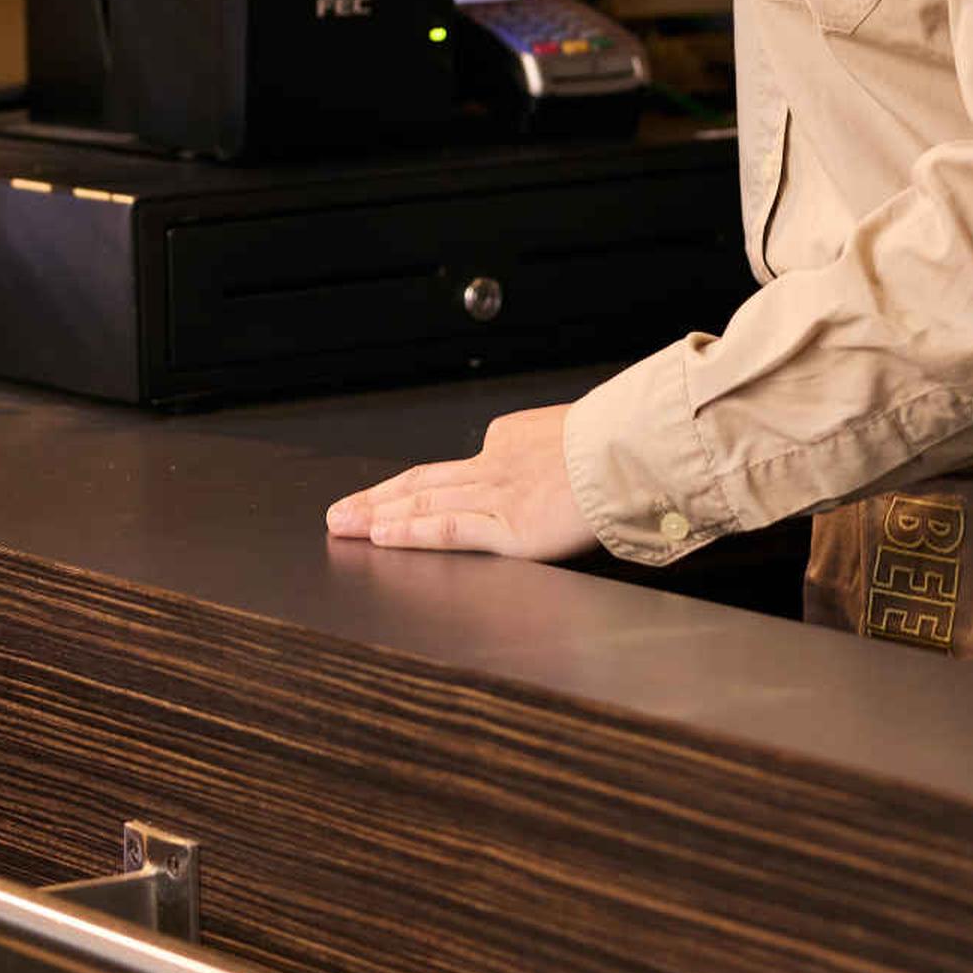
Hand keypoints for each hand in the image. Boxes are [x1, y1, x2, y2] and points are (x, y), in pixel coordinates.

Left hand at [324, 403, 596, 559]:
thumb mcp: (577, 435)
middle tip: (339, 511)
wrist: (633, 451)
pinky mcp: (509, 528)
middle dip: (375, 498)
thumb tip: (556, 468)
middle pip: (421, 483)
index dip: (413, 486)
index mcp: (511, 441)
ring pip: (421, 504)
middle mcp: (494, 466)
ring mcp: (497, 496)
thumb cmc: (622, 446)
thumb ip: (554, 450)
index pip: (453, 468)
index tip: (389, 495)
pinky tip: (380, 537)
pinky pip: (446, 530)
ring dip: (376, 514)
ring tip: (342, 524)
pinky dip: (409, 533)